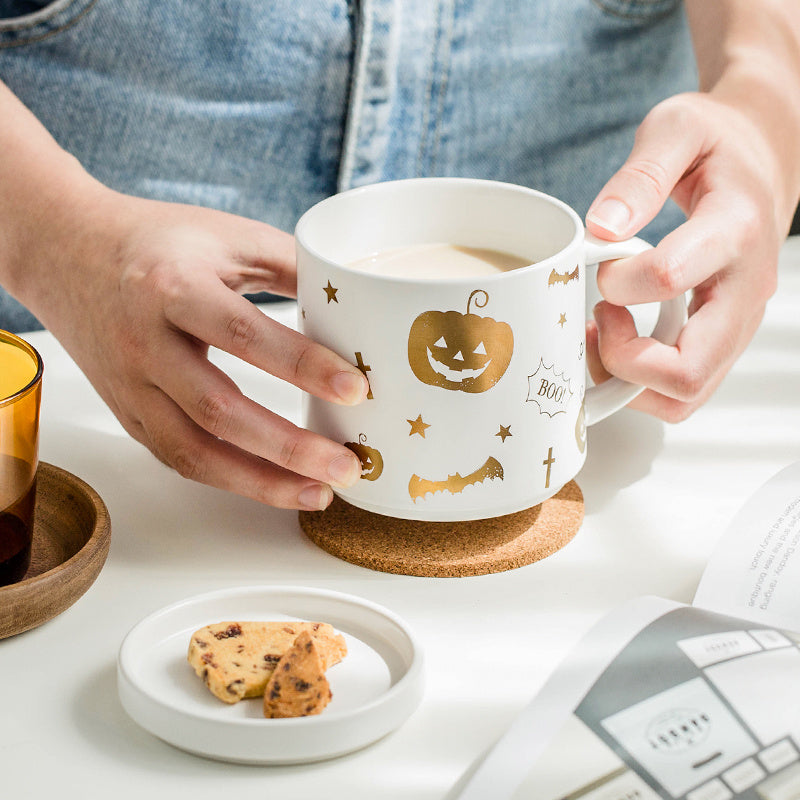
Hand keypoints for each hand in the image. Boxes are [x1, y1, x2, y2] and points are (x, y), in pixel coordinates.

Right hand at [27, 187, 368, 508]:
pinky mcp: (128, 413)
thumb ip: (291, 264)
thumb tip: (354, 304)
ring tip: (320, 492)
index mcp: (174, 287)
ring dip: (261, 482)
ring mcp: (131, 386)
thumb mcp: (227, 235)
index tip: (356, 390)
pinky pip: (179, 458)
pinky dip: (230, 479)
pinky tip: (275, 485)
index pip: (244, 334)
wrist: (66, 252)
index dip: (302, 365)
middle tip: (347, 466)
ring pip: (194, 452)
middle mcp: (146, 343)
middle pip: (218, 410)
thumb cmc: (156, 241)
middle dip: (289, 447)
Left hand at [584, 91, 785, 421]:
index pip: (668, 280)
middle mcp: (744, 290)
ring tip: (600, 332)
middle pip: (687, 370)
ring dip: (627, 379)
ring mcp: (738, 323)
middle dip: (622, 359)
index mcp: (734, 229)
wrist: (762, 159)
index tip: (601, 263)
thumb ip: (640, 175)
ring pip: (685, 395)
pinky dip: (638, 381)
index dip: (616, 281)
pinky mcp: (724, 339)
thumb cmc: (718, 145)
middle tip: (598, 316)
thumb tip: (600, 230)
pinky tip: (614, 341)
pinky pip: (682, 389)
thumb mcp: (678, 129)